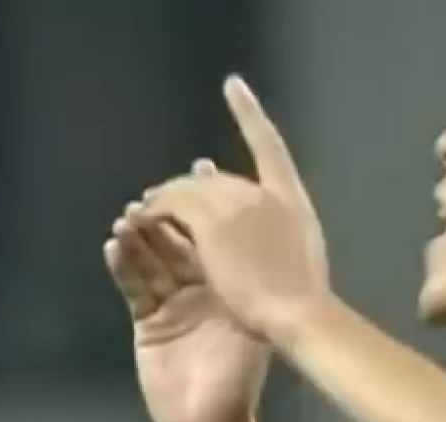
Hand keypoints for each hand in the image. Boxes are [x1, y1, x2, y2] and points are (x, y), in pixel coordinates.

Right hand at [105, 164, 269, 421]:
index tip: (200, 164)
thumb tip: (254, 221)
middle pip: (181, 239)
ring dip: (140, 235)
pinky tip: (115, 245)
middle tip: (154, 194)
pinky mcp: (148, 321)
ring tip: (130, 218)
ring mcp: (172, 303)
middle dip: (166, 214)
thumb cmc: (240, 374)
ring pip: (153, 258)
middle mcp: (203, 286)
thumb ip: (250, 277)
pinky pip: (134, 285)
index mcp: (233, 281)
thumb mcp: (253, 319)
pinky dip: (124, 263)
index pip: (221, 230)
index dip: (209, 198)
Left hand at [138, 75, 329, 341]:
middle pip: (221, 178)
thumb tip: (268, 233)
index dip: (250, 114)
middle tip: (163, 193)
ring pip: (192, 189)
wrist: (297, 313)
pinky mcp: (211, 223)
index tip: (233, 85)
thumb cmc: (305, 301)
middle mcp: (264, 194)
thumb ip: (283, 238)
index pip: (270, 147)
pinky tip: (140, 219)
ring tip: (144, 208)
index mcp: (293, 202)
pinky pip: (173, 206)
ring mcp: (238, 205)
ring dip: (167, 196)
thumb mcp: (303, 259)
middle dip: (191, 183)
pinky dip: (155, 210)